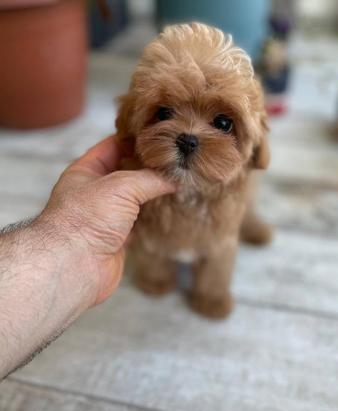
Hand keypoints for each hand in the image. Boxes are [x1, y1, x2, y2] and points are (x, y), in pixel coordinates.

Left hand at [40, 135, 173, 305]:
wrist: (74, 265)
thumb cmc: (87, 219)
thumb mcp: (121, 186)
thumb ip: (151, 178)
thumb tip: (175, 177)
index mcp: (87, 170)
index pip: (115, 145)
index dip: (137, 139)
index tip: (163, 135)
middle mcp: (96, 191)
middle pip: (128, 172)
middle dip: (151, 167)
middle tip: (178, 158)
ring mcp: (108, 216)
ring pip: (136, 198)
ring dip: (155, 192)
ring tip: (181, 180)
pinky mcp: (119, 238)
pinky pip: (140, 222)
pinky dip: (155, 217)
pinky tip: (172, 208)